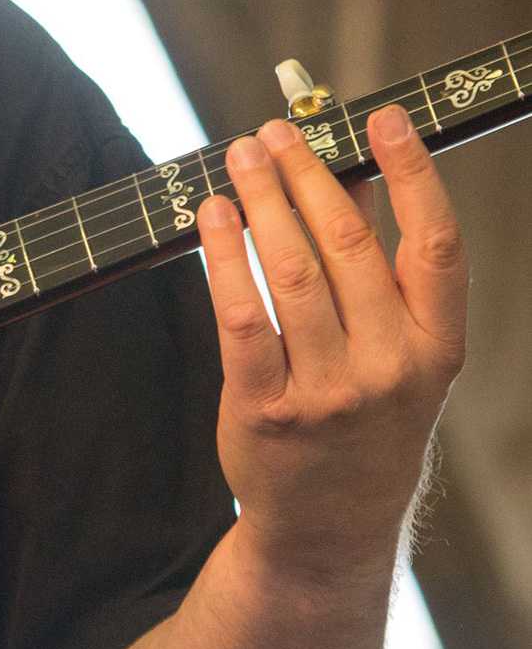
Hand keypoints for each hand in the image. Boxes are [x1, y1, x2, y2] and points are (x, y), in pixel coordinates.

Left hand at [195, 105, 467, 583]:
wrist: (329, 529)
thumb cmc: (365, 419)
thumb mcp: (395, 352)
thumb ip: (374, 266)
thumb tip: (349, 173)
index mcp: (436, 349)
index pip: (436, 246)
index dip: (412, 174)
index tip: (382, 118)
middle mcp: (389, 369)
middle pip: (347, 246)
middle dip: (307, 175)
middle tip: (275, 130)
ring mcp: (328, 393)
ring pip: (290, 271)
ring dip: (260, 200)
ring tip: (240, 156)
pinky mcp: (266, 409)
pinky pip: (240, 314)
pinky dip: (223, 255)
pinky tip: (211, 215)